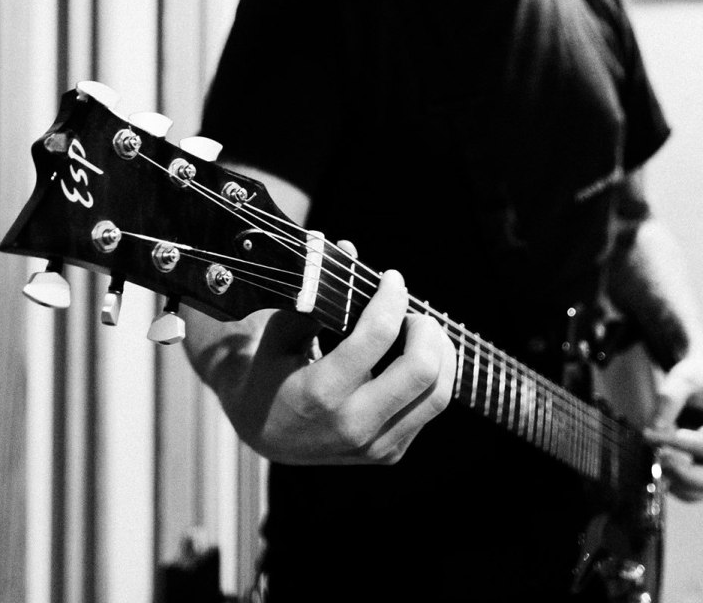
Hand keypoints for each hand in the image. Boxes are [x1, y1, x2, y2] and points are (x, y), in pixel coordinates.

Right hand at [224, 256, 456, 465]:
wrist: (262, 431)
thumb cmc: (270, 371)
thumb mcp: (281, 330)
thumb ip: (316, 293)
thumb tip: (350, 249)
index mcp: (319, 393)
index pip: (377, 336)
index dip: (392, 297)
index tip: (391, 278)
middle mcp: (351, 426)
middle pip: (421, 370)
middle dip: (425, 328)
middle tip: (411, 310)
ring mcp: (373, 446)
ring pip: (437, 395)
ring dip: (440, 353)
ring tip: (420, 330)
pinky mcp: (388, 453)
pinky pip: (429, 408)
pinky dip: (434, 376)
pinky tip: (417, 354)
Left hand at [643, 345, 702, 502]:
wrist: (701, 376)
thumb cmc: (693, 376)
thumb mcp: (680, 379)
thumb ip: (667, 403)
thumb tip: (656, 432)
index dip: (673, 443)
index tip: (647, 435)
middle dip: (682, 475)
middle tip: (655, 459)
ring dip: (679, 483)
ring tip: (656, 460)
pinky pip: (700, 489)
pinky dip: (680, 484)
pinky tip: (662, 465)